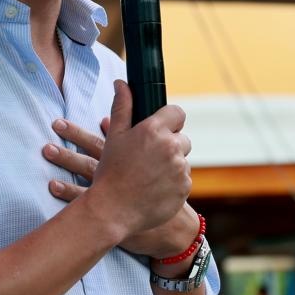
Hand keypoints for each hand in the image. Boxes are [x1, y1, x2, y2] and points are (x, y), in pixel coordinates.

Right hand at [44, 81, 190, 246]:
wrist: (112, 210)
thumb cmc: (110, 172)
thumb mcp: (114, 137)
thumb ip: (122, 108)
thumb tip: (122, 83)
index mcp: (154, 130)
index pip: (178, 113)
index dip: (170, 120)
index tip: (161, 129)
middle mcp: (171, 147)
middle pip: (183, 138)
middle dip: (170, 144)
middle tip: (150, 157)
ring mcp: (180, 169)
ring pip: (183, 160)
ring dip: (172, 164)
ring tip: (149, 175)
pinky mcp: (184, 188)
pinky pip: (184, 180)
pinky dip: (173, 183)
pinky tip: (155, 188)